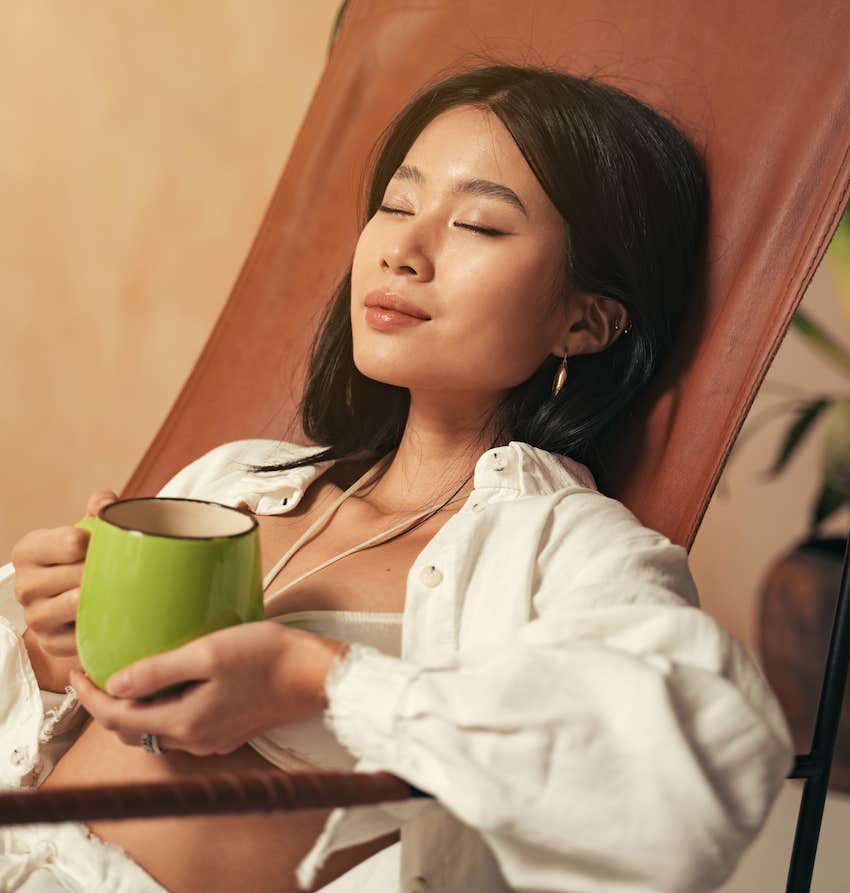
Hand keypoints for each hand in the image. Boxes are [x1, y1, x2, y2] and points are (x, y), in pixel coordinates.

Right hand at [12, 489, 117, 658]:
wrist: (72, 600)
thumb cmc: (81, 559)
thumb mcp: (87, 530)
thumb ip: (99, 508)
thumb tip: (106, 501)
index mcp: (29, 551)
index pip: (72, 542)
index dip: (100, 543)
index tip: (110, 545)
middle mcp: (25, 585)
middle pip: (79, 574)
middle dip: (106, 571)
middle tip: (126, 570)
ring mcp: (35, 617)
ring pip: (78, 604)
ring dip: (105, 597)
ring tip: (120, 589)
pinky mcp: (51, 642)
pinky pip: (83, 634)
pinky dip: (102, 625)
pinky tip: (113, 614)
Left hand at [70, 621, 348, 755]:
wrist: (315, 675)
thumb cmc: (267, 657)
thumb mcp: (209, 653)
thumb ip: (159, 669)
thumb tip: (115, 684)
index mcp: (184, 722)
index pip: (117, 718)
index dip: (88, 697)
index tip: (74, 670)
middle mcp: (195, 739)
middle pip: (132, 729)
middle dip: (105, 705)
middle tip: (93, 672)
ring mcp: (213, 738)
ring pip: (155, 730)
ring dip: (133, 708)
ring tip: (125, 675)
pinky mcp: (228, 730)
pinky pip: (180, 726)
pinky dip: (161, 709)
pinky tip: (168, 685)